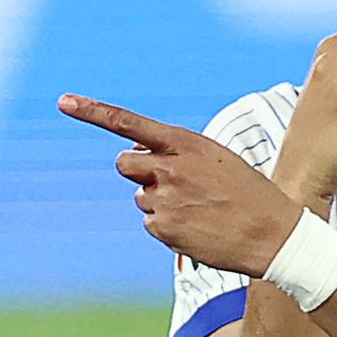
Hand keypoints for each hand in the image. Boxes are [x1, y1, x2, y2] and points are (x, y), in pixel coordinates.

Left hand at [58, 94, 299, 277]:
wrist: (274, 236)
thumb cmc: (248, 194)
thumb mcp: (218, 159)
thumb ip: (178, 153)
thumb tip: (137, 156)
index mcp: (187, 144)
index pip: (130, 123)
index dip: (93, 111)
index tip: (63, 101)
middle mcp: (171, 168)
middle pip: (125, 164)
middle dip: (139, 172)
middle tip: (170, 183)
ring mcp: (165, 199)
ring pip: (141, 197)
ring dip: (161, 202)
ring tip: (199, 209)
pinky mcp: (163, 228)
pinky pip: (151, 223)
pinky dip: (169, 226)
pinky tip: (198, 227)